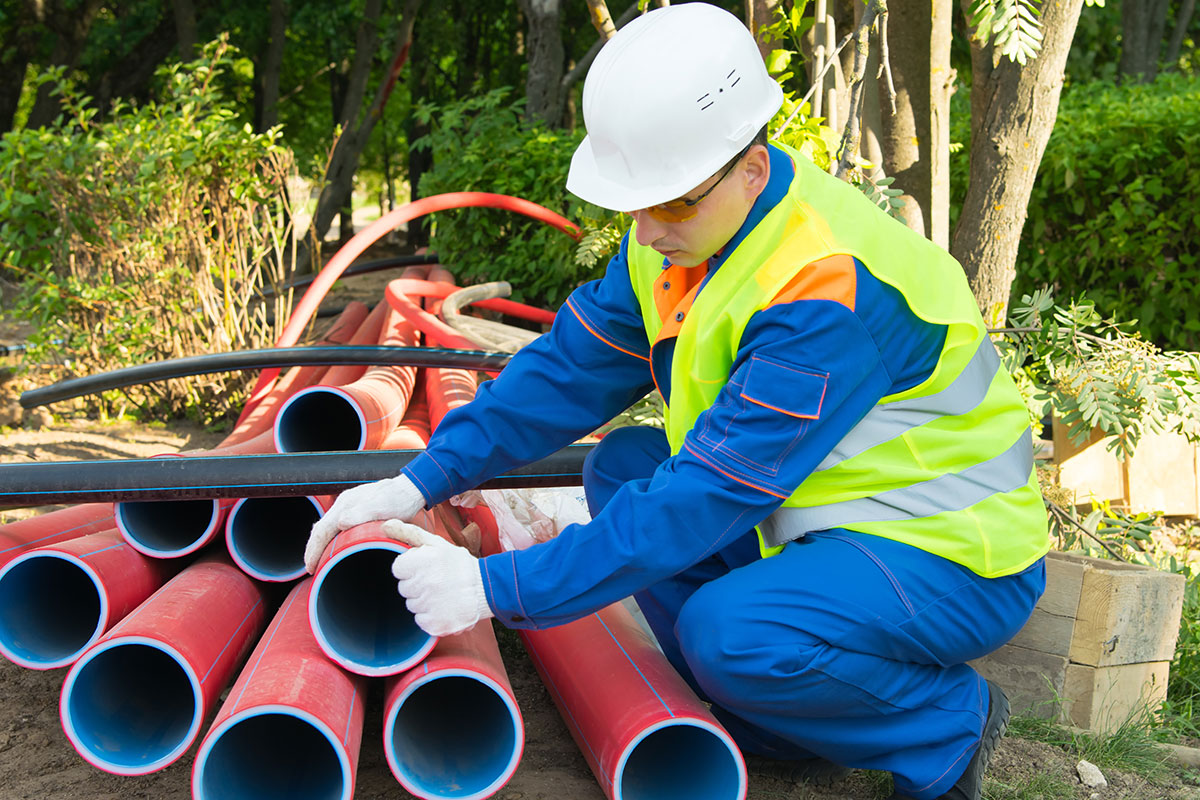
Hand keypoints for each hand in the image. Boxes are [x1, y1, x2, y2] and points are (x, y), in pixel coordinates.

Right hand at [305, 474, 425, 573]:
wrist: (411, 489)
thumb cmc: (400, 499)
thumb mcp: (383, 507)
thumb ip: (361, 513)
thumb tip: (340, 523)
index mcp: (346, 504)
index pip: (322, 529)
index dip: (314, 549)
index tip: (310, 566)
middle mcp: (344, 504)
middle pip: (321, 528)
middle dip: (313, 549)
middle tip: (311, 568)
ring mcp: (349, 506)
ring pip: (327, 527)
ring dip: (320, 544)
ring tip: (318, 561)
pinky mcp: (356, 509)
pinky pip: (336, 526)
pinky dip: (330, 538)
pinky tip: (333, 546)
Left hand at [384, 519, 492, 636]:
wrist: (487, 588)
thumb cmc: (459, 565)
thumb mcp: (437, 544)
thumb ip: (410, 533)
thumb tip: (386, 525)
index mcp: (422, 561)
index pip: (398, 568)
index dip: (411, 568)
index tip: (425, 568)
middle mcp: (424, 584)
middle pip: (404, 588)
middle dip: (417, 584)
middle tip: (436, 581)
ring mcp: (429, 606)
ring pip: (412, 605)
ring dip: (424, 601)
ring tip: (442, 594)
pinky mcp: (435, 624)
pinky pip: (421, 620)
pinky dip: (430, 616)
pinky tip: (444, 607)